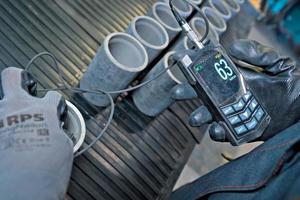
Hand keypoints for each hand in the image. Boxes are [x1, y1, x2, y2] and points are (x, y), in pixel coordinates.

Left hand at [0, 67, 72, 198]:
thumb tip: (53, 129)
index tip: (54, 111)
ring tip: (15, 124)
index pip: (52, 95)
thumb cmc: (45, 168)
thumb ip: (57, 130)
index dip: (56, 103)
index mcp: (41, 110)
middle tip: (26, 90)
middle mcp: (17, 108)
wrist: (23, 187)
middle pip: (13, 76)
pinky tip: (10, 142)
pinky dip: (5, 129)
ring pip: (0, 101)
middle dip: (21, 78)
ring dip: (9, 110)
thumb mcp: (63, 146)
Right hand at [189, 40, 299, 142]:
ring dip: (199, 115)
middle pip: (204, 93)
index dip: (196, 66)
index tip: (183, 61)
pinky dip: (217, 132)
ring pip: (210, 114)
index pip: (212, 71)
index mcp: (237, 79)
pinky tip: (218, 128)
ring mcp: (235, 113)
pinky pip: (224, 132)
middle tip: (176, 92)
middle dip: (188, 92)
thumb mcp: (278, 64)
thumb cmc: (294, 85)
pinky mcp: (241, 130)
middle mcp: (232, 96)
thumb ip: (258, 54)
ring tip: (195, 118)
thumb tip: (233, 48)